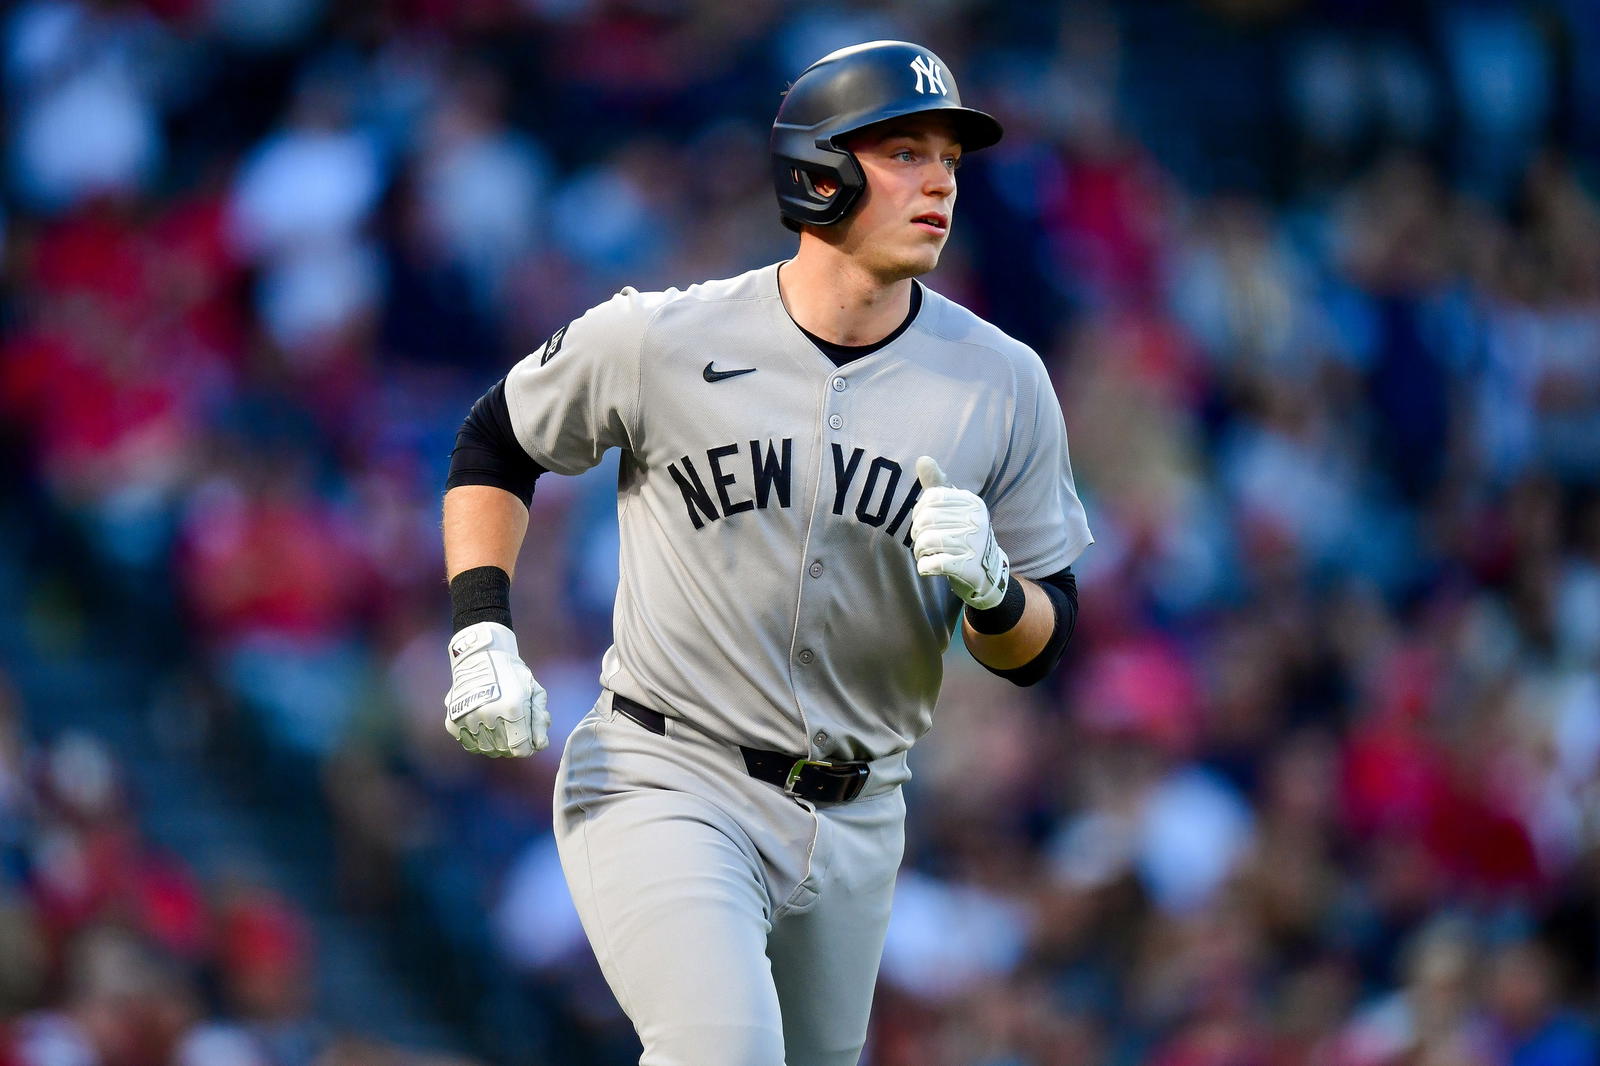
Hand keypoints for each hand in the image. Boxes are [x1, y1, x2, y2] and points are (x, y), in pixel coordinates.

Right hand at [443, 621, 548, 756]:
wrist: (480, 657)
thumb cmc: (513, 674)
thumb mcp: (534, 692)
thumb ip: (539, 721)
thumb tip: (540, 746)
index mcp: (512, 708)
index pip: (521, 750)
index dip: (528, 746)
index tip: (528, 737)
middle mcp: (488, 716)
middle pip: (505, 751)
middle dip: (514, 743)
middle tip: (514, 725)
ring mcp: (468, 720)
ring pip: (487, 750)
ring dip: (497, 743)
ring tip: (500, 724)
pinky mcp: (453, 722)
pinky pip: (471, 744)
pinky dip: (480, 740)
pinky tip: (485, 724)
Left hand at [911, 456, 1009, 609]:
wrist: (988, 572)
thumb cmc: (965, 535)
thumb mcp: (956, 508)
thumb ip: (938, 484)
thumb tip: (922, 458)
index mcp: (972, 502)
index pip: (931, 498)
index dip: (919, 512)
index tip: (923, 523)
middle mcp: (975, 520)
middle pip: (925, 520)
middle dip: (917, 534)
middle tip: (924, 543)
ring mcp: (973, 544)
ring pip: (926, 542)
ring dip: (920, 552)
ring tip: (927, 555)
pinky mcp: (967, 567)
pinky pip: (932, 564)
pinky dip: (924, 567)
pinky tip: (931, 567)